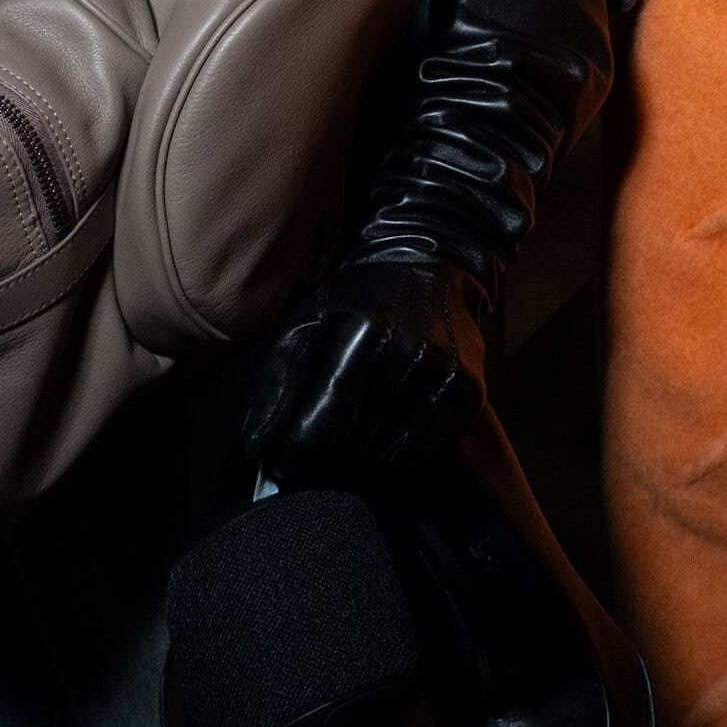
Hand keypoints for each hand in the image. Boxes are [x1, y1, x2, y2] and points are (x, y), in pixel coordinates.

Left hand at [241, 258, 485, 493]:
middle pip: (355, 450)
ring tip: (360, 429)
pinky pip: (425, 459)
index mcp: (362, 336)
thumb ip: (277, 384)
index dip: (294, 456)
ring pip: (391, 463)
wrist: (431, 264)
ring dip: (368, 457)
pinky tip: (393, 426)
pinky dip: (402, 456)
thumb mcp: (306, 323)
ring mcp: (445, 378)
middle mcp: (410, 357)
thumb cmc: (358, 300)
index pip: (319, 429)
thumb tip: (258, 448)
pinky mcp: (468, 395)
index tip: (285, 459)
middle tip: (326, 435)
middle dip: (332, 454)